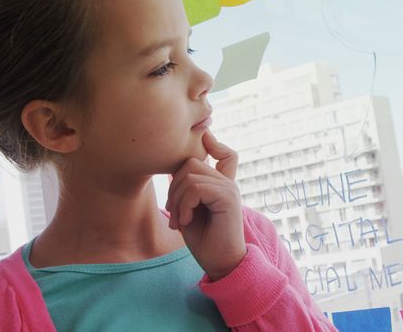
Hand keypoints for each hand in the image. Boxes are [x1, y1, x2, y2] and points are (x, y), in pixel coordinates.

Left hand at [165, 130, 245, 280]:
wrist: (221, 264)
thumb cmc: (204, 241)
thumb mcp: (189, 211)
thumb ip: (186, 189)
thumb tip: (173, 168)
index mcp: (222, 185)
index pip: (226, 155)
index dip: (214, 144)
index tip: (205, 138)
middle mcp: (228, 184)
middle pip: (191, 163)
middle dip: (174, 187)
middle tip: (174, 214)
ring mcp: (229, 189)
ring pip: (190, 175)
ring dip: (177, 200)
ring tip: (179, 221)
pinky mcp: (228, 198)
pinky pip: (195, 188)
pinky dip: (184, 206)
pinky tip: (185, 222)